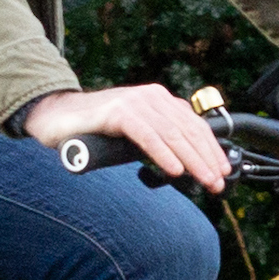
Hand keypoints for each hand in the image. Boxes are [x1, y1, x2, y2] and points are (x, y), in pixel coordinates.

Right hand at [20, 83, 228, 190]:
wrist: (55, 117)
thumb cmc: (94, 129)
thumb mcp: (134, 133)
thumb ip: (157, 140)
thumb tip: (186, 164)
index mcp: (159, 100)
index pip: (195, 125)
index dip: (211, 149)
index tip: (223, 172)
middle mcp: (151, 96)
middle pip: (188, 130)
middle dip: (206, 158)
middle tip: (217, 183)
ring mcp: (133, 102)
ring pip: (172, 134)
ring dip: (192, 160)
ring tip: (204, 180)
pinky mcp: (116, 111)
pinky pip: (146, 135)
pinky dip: (163, 153)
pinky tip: (175, 171)